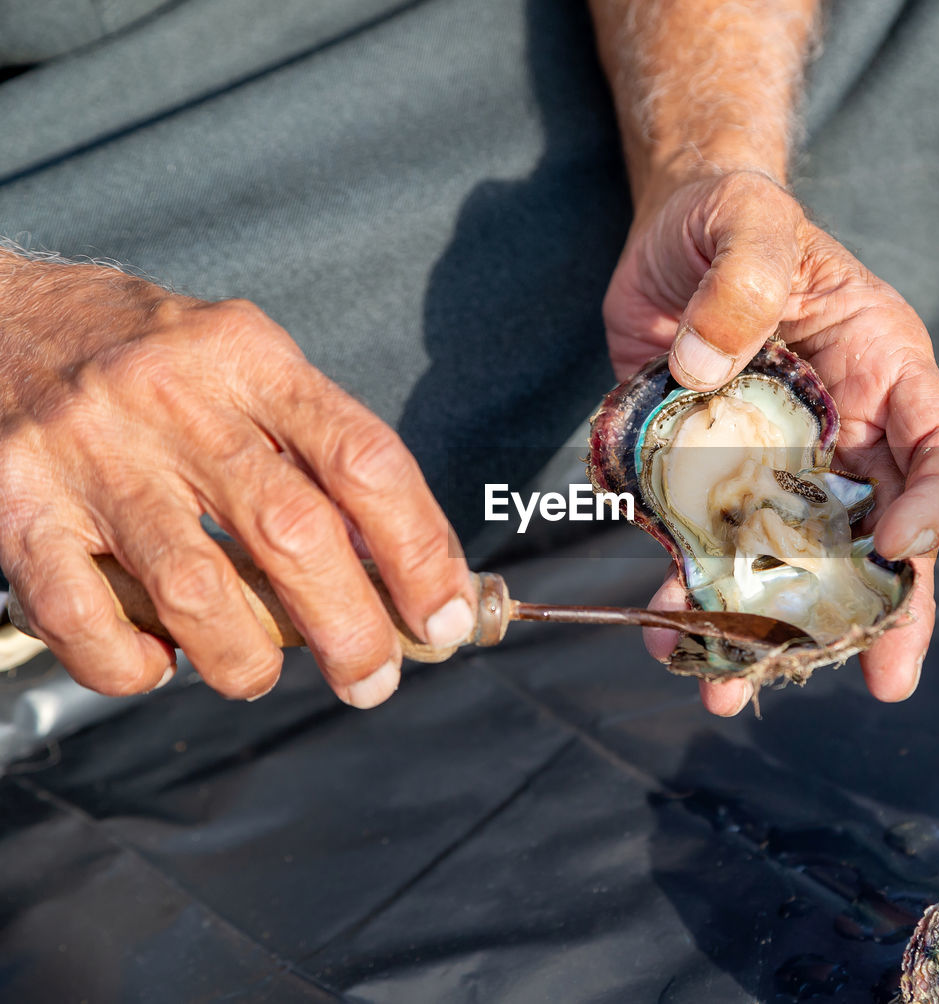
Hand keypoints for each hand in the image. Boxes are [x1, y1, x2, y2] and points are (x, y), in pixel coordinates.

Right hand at [0, 255, 474, 706]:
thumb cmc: (145, 355)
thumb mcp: (242, 360)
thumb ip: (311, 442)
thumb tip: (397, 561)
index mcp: (249, 357)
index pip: (363, 459)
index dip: (419, 548)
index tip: (444, 614)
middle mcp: (172, 398)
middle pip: (292, 532)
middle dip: (351, 628)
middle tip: (372, 679)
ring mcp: (89, 452)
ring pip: (194, 588)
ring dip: (247, 659)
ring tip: (260, 674)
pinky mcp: (15, 505)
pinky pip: (82, 618)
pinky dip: (131, 665)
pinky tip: (158, 661)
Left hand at [604, 171, 938, 714]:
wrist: (670, 237)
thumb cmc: (727, 215)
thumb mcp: (743, 219)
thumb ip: (740, 276)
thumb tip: (705, 368)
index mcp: (881, 368)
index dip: (937, 503)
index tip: (900, 550)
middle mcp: (845, 430)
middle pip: (883, 533)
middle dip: (883, 610)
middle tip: (882, 678)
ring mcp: (779, 463)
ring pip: (797, 561)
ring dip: (773, 628)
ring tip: (736, 685)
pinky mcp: (714, 479)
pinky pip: (714, 548)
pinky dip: (695, 594)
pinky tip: (672, 633)